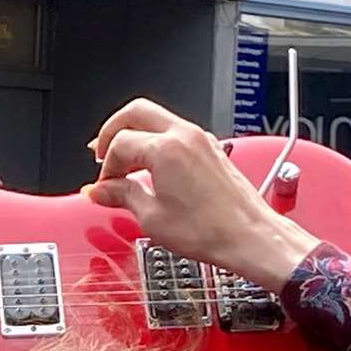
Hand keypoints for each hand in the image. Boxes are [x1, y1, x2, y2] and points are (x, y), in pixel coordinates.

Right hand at [84, 98, 316, 293]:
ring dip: (135, 135)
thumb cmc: (211, 230)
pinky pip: (176, 132)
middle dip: (112, 131)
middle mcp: (185, 135)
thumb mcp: (152, 218)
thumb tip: (100, 191)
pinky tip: (151, 167)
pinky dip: (156, 142)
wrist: (250, 237)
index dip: (105, 167)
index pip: (119, 144)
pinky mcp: (212, 148)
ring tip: (124, 164)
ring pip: (157, 118)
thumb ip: (122, 196)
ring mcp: (201, 139)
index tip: (103, 187)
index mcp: (165, 149)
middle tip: (101, 155)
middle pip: (135, 112)